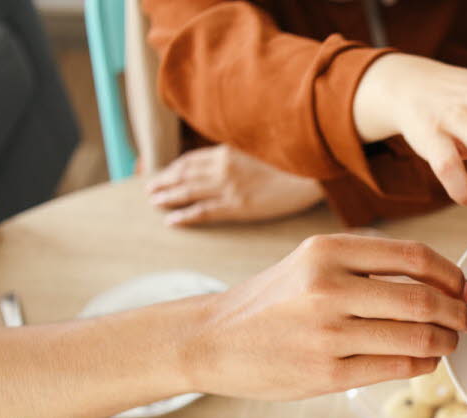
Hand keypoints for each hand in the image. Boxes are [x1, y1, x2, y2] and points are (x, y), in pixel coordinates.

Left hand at [147, 145, 324, 225]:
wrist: (315, 172)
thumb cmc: (296, 160)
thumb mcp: (264, 147)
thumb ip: (244, 151)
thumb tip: (234, 158)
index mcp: (229, 150)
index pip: (193, 159)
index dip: (175, 167)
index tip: (165, 173)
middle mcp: (223, 167)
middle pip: (184, 175)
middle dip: (165, 182)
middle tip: (151, 190)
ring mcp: (229, 187)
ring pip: (188, 193)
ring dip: (169, 198)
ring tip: (156, 203)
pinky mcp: (238, 206)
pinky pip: (204, 212)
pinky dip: (185, 216)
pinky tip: (172, 220)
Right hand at [183, 234, 466, 398]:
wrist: (213, 340)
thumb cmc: (274, 301)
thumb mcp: (312, 263)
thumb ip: (368, 266)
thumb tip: (442, 282)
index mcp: (328, 251)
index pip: (414, 257)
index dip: (451, 274)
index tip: (463, 287)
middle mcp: (328, 287)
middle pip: (424, 299)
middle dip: (458, 312)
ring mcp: (328, 333)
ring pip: (417, 337)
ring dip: (446, 341)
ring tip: (449, 341)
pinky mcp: (328, 374)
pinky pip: (398, 368)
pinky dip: (424, 364)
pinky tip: (425, 360)